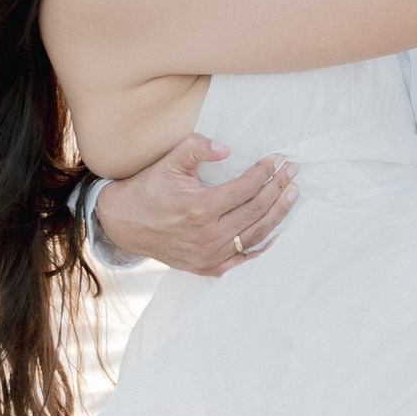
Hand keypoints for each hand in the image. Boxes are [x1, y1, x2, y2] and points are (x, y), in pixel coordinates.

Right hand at [93, 137, 297, 274]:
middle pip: (256, 211)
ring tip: (292, 194)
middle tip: (293, 173)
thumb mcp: (169, 162)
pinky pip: (241, 260)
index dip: (264, 172)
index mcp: (200, 207)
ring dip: (277, 214)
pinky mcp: (206, 267)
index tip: (276, 159)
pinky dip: (261, 248)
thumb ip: (197, 148)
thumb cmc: (148, 190)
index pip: (245, 188)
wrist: (123, 223)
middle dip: (278, 189)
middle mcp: (207, 235)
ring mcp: (208, 255)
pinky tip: (276, 232)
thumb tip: (227, 148)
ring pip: (254, 235)